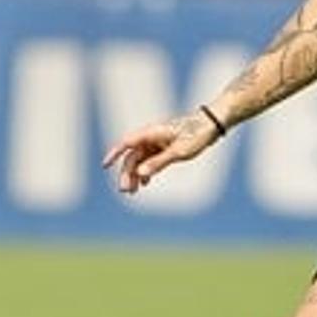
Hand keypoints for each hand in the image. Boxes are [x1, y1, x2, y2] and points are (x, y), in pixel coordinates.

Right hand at [101, 111, 221, 193]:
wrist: (212, 125)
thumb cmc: (196, 134)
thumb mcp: (179, 152)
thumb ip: (158, 162)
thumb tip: (140, 173)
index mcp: (152, 133)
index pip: (127, 143)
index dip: (114, 154)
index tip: (105, 166)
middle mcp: (151, 136)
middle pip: (133, 156)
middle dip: (127, 173)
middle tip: (125, 191)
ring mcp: (157, 142)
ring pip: (140, 160)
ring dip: (135, 174)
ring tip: (133, 192)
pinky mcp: (164, 147)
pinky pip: (150, 160)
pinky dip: (146, 171)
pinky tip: (145, 183)